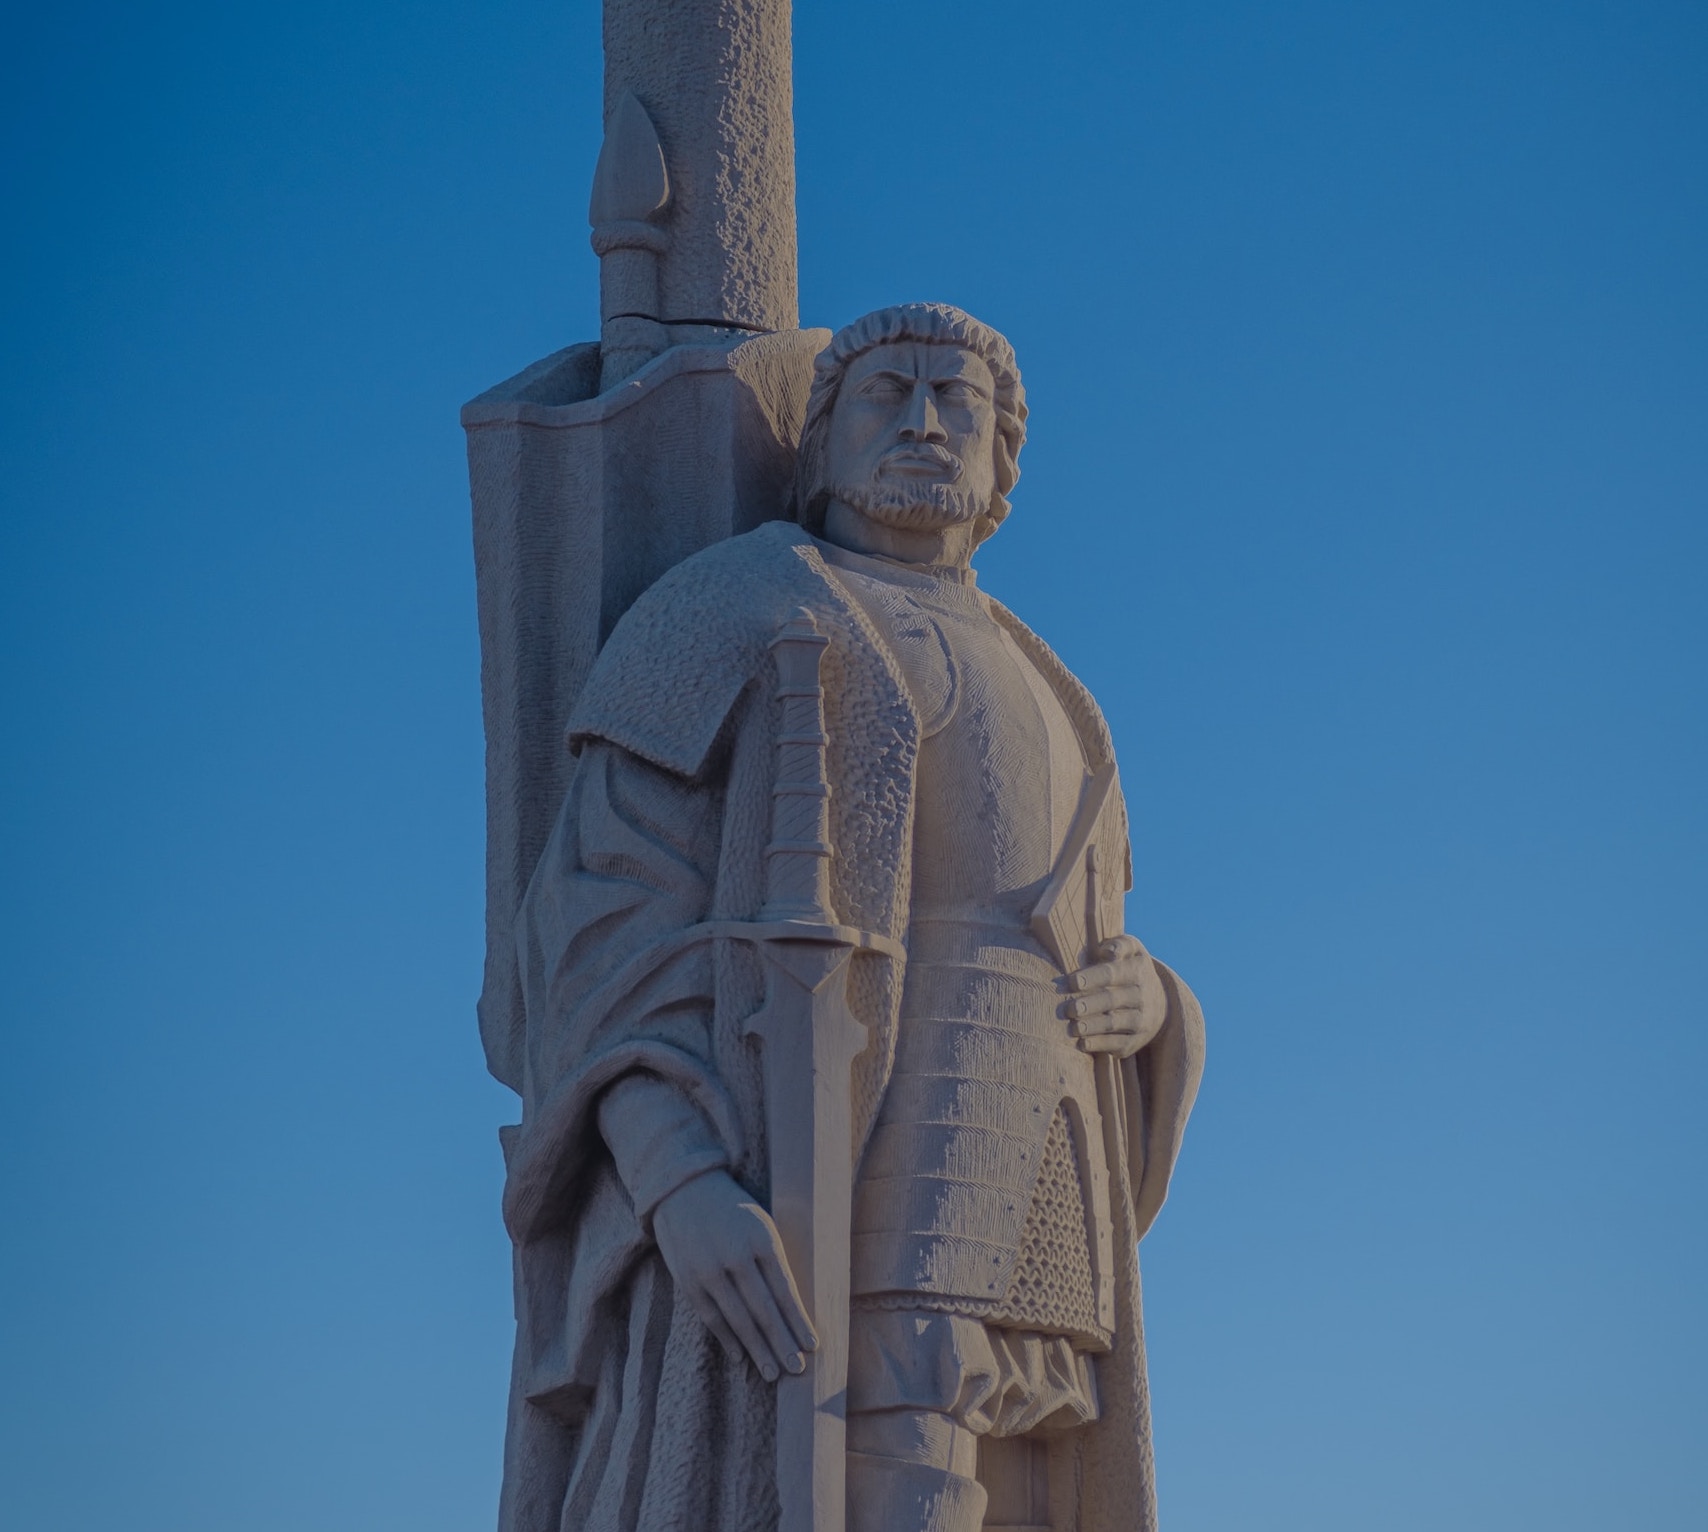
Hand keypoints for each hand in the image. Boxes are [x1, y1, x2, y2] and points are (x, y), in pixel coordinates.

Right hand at [650, 1168, 817, 1381]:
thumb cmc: (734, 1210)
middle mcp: (736, 1256)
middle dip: (783, 1344)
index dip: (799, 1322)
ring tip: (773, 1373)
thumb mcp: (762, 1224)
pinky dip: (728, 1340)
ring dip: (758, 1350)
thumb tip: (795, 1307)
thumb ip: (775, 1260)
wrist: (684, 1190)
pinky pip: (712, 1318)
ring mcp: (709, 1270)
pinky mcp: (688, 1280)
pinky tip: (742, 1356)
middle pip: (765, 1311)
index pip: (786, 1291)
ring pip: (739, 1320)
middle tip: (797, 1370)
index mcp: (762, 1239)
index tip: (813, 1347)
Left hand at [1062, 934, 1166, 1057]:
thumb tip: (1108, 951)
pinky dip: (1099, 1045)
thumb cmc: (1131, 969)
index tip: (1072, 982)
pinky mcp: (1135, 1042)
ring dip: (1092, 1027)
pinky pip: (1117, 1044)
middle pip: (1112, 1000)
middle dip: (1089, 1005)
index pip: (1113, 973)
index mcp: (1138, 970)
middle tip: (1068, 1009)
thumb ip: (1120, 945)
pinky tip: (1081, 1043)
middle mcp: (1143, 996)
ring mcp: (1141, 1021)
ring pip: (1115, 1024)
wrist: (1161, 1004)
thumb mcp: (1133, 951)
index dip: (1092, 978)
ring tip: (1072, 1027)